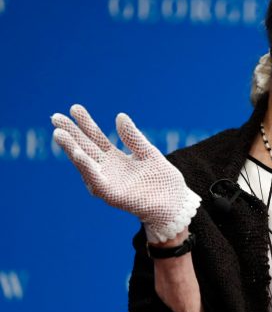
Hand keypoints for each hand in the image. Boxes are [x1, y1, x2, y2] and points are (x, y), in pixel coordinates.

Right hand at [51, 104, 200, 242]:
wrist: (175, 203)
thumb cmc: (162, 179)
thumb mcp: (148, 152)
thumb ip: (133, 137)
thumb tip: (119, 115)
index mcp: (115, 158)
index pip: (96, 137)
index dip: (86, 123)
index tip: (74, 108)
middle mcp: (107, 170)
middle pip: (85, 148)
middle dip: (70, 134)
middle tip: (55, 117)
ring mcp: (107, 182)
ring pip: (85, 164)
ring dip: (72, 149)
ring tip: (59, 134)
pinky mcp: (111, 195)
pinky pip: (96, 181)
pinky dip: (86, 168)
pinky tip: (78, 154)